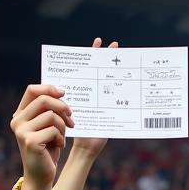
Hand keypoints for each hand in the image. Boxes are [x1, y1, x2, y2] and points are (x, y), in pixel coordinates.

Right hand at [10, 84, 72, 189]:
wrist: (41, 177)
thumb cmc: (47, 151)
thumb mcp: (47, 127)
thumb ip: (48, 111)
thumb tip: (61, 92)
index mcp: (20, 115)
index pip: (32, 90)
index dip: (49, 88)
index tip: (63, 93)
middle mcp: (17, 121)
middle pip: (43, 100)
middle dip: (62, 107)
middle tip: (71, 118)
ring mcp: (22, 131)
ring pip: (51, 116)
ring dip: (62, 127)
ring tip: (61, 138)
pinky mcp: (30, 141)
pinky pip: (53, 130)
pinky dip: (61, 138)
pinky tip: (58, 147)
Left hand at [71, 38, 117, 158]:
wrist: (85, 147)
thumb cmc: (76, 131)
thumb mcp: (71, 110)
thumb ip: (70, 98)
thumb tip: (61, 82)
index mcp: (87, 92)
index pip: (90, 70)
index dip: (93, 56)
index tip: (97, 42)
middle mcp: (98, 95)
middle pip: (104, 72)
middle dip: (109, 58)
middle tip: (115, 44)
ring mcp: (107, 102)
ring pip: (113, 82)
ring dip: (117, 68)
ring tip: (121, 54)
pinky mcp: (113, 111)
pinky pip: (118, 97)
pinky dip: (123, 88)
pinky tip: (127, 77)